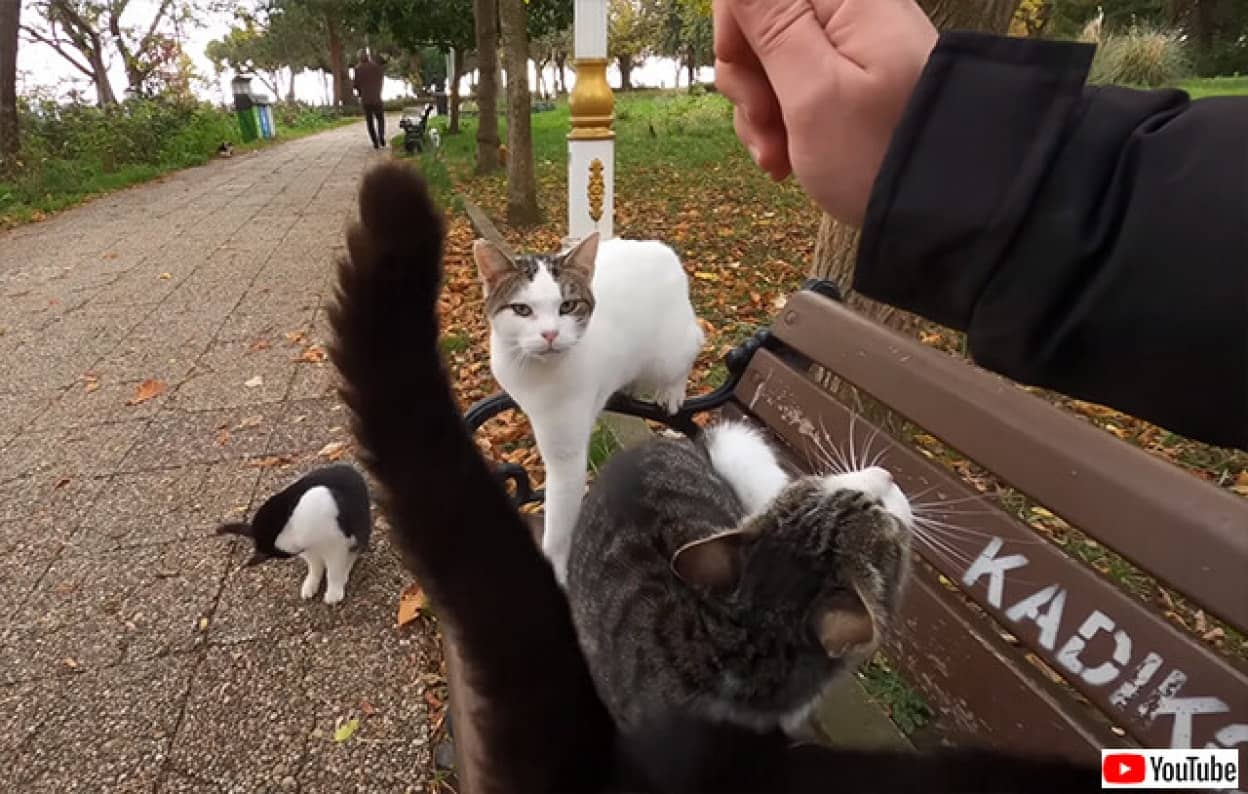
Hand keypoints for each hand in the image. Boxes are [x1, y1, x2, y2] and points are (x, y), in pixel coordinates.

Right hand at [714, 0, 937, 225]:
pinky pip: (796, 86)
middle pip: (762, 20)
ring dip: (762, 110)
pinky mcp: (854, 80)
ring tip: (781, 155)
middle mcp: (851, 11)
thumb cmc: (881, 154)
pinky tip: (792, 159)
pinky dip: (784, 122)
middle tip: (766, 123)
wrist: (945, 210)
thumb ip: (770, 20)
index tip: (744, 74)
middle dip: (747, 76)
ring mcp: (853, 47)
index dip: (735, 26)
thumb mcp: (813, 90)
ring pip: (772, 59)